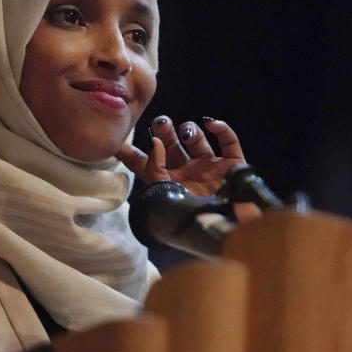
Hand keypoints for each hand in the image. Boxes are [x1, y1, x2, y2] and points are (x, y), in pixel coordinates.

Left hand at [117, 116, 262, 222]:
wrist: (229, 229)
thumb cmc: (193, 218)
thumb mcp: (165, 194)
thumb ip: (155, 169)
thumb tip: (153, 142)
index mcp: (170, 184)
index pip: (146, 165)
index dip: (131, 153)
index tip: (119, 139)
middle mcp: (188, 174)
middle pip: (172, 147)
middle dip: (165, 132)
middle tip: (161, 122)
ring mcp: (210, 169)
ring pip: (197, 141)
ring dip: (190, 130)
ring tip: (186, 131)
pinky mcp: (232, 166)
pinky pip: (229, 142)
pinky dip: (222, 130)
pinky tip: (211, 124)